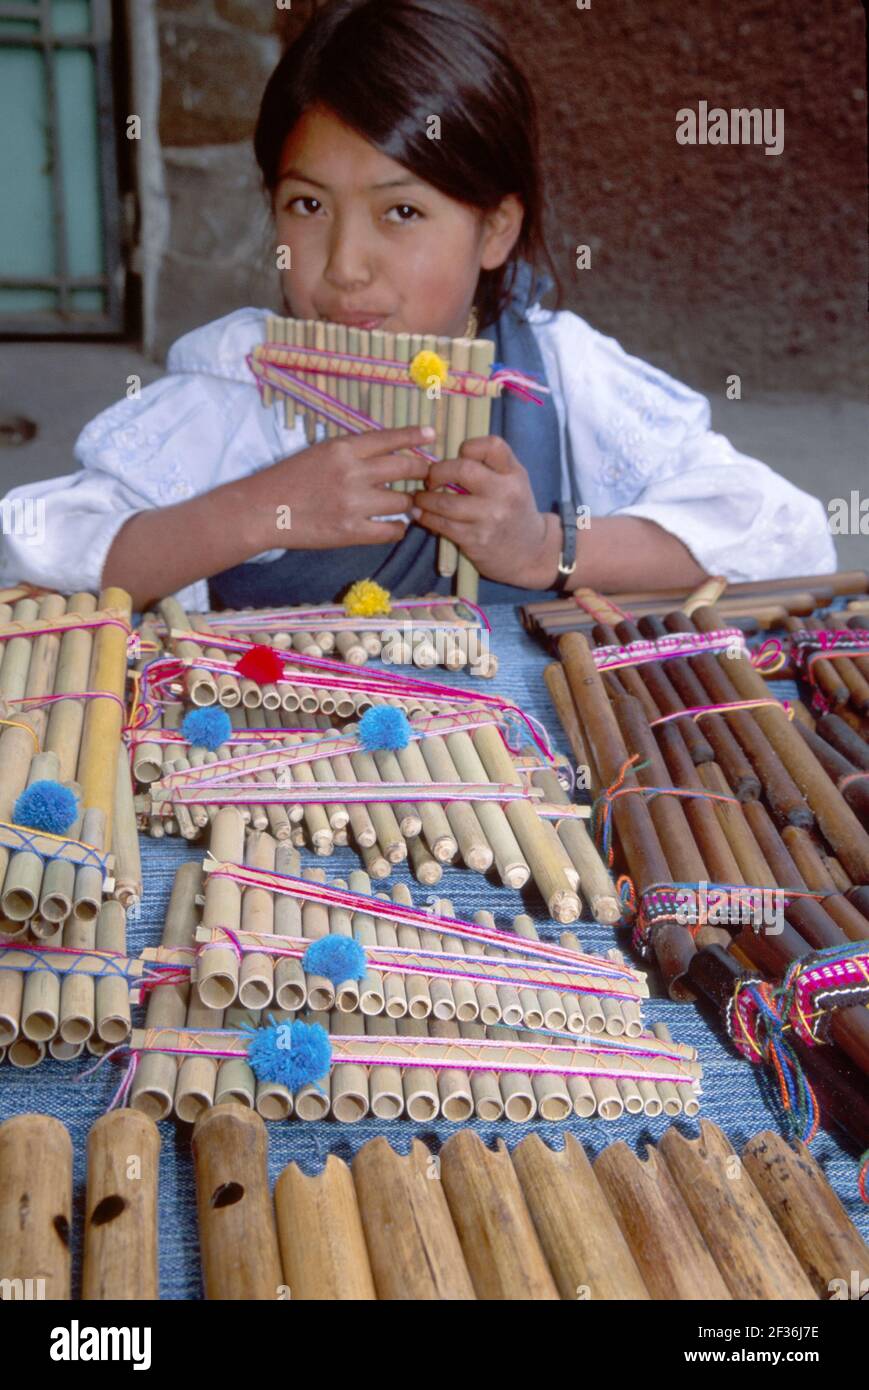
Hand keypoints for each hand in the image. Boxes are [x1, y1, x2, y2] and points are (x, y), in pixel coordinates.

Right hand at [251, 425, 434, 549]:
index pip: (389, 439)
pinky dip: (398, 529)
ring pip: (402, 502)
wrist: (263, 510)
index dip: (414, 436)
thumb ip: (352, 451)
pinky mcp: (351, 532)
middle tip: (427, 475)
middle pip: (405, 468)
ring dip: (408, 503)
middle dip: (421, 471)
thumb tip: (387, 451)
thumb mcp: (319, 452)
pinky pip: (391, 531)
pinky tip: (395, 526)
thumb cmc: (288, 479)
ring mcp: (353, 504)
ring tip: (404, 504)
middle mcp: (352, 473)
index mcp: (343, 449)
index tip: (432, 434)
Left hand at [411, 435, 560, 587]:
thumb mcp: (514, 483)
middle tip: (430, 479)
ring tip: (419, 498)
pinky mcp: (476, 539)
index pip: (492, 446)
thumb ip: (490, 467)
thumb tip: (444, 459)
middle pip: (462, 470)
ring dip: (424, 499)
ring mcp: (490, 517)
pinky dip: (426, 517)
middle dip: (437, 472)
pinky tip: (421, 514)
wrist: (530, 553)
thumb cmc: (514, 512)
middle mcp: (505, 493)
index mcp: (514, 474)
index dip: (468, 447)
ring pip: (445, 502)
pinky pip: (442, 525)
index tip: (458, 457)